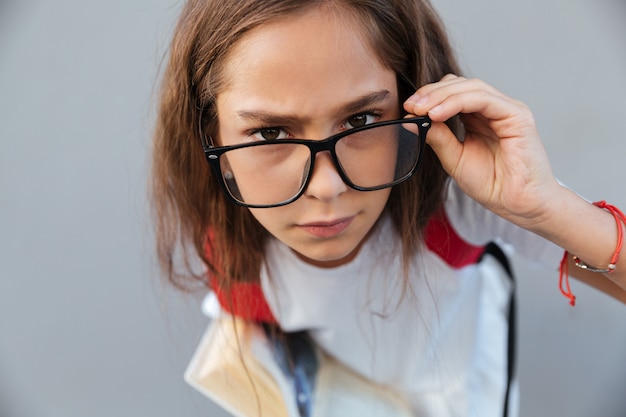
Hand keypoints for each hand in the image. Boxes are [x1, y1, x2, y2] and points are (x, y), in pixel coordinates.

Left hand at [404, 74, 560, 227]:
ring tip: (421, 109)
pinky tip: (437, 114)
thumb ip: (438, 137)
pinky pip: (484, 99)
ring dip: (441, 95)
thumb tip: (412, 118)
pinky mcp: (517, 116)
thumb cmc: (492, 184)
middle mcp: (494, 109)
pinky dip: (457, 102)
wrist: (518, 205)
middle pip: (460, 85)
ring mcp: (507, 110)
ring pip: (471, 87)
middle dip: (431, 93)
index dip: (429, 96)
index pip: (452, 93)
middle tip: (410, 105)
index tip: (408, 108)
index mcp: (479, 117)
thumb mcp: (454, 159)